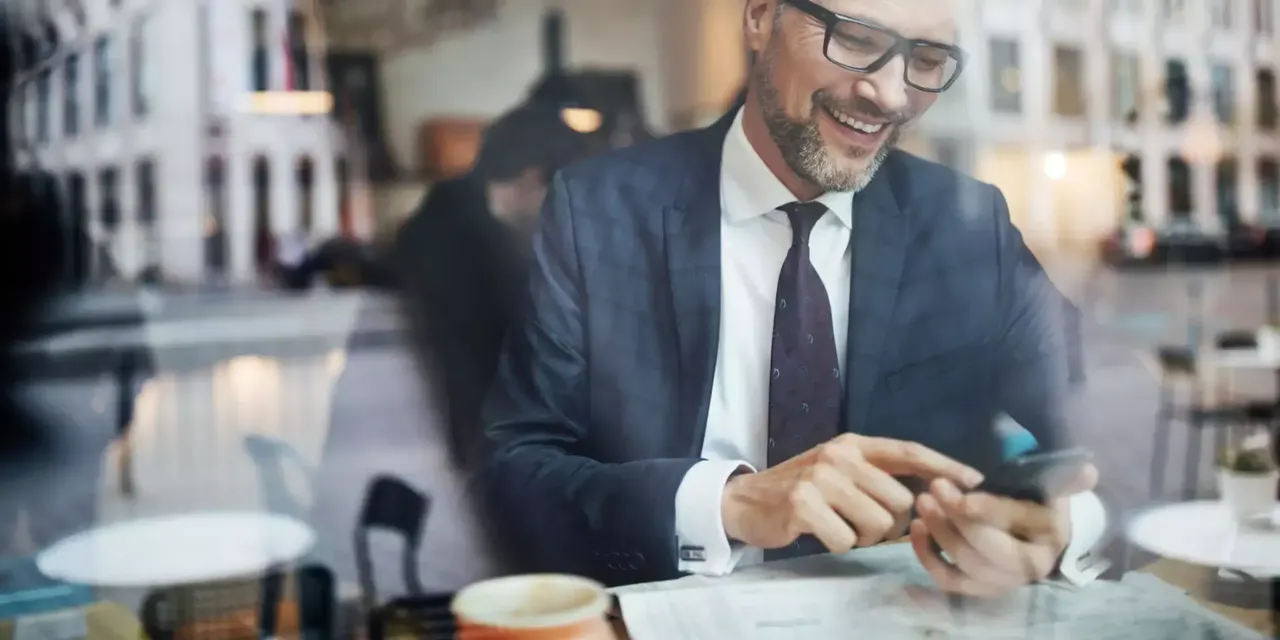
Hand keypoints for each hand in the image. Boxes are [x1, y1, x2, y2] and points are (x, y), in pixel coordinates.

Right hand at [721, 434, 983, 553]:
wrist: (744, 500)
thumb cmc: (799, 489)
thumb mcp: (838, 470)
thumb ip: (875, 474)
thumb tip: (928, 493)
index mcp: (852, 445)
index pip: (909, 451)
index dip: (944, 466)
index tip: (975, 480)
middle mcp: (839, 456)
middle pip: (900, 501)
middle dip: (889, 523)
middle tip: (859, 521)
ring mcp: (821, 479)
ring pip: (878, 524)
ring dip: (863, 536)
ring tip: (837, 525)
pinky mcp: (804, 504)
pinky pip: (847, 540)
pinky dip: (837, 544)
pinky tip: (817, 532)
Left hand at [909, 464, 1098, 596]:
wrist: (1039, 537)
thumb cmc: (1040, 504)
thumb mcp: (1054, 487)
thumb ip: (1065, 478)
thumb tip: (1087, 472)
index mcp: (1051, 535)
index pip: (1017, 522)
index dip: (988, 508)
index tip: (959, 491)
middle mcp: (1029, 566)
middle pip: (988, 549)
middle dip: (956, 520)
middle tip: (932, 490)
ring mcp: (1002, 582)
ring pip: (966, 565)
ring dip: (939, 535)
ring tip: (922, 504)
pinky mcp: (978, 589)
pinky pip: (949, 581)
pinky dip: (928, 558)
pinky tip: (915, 530)